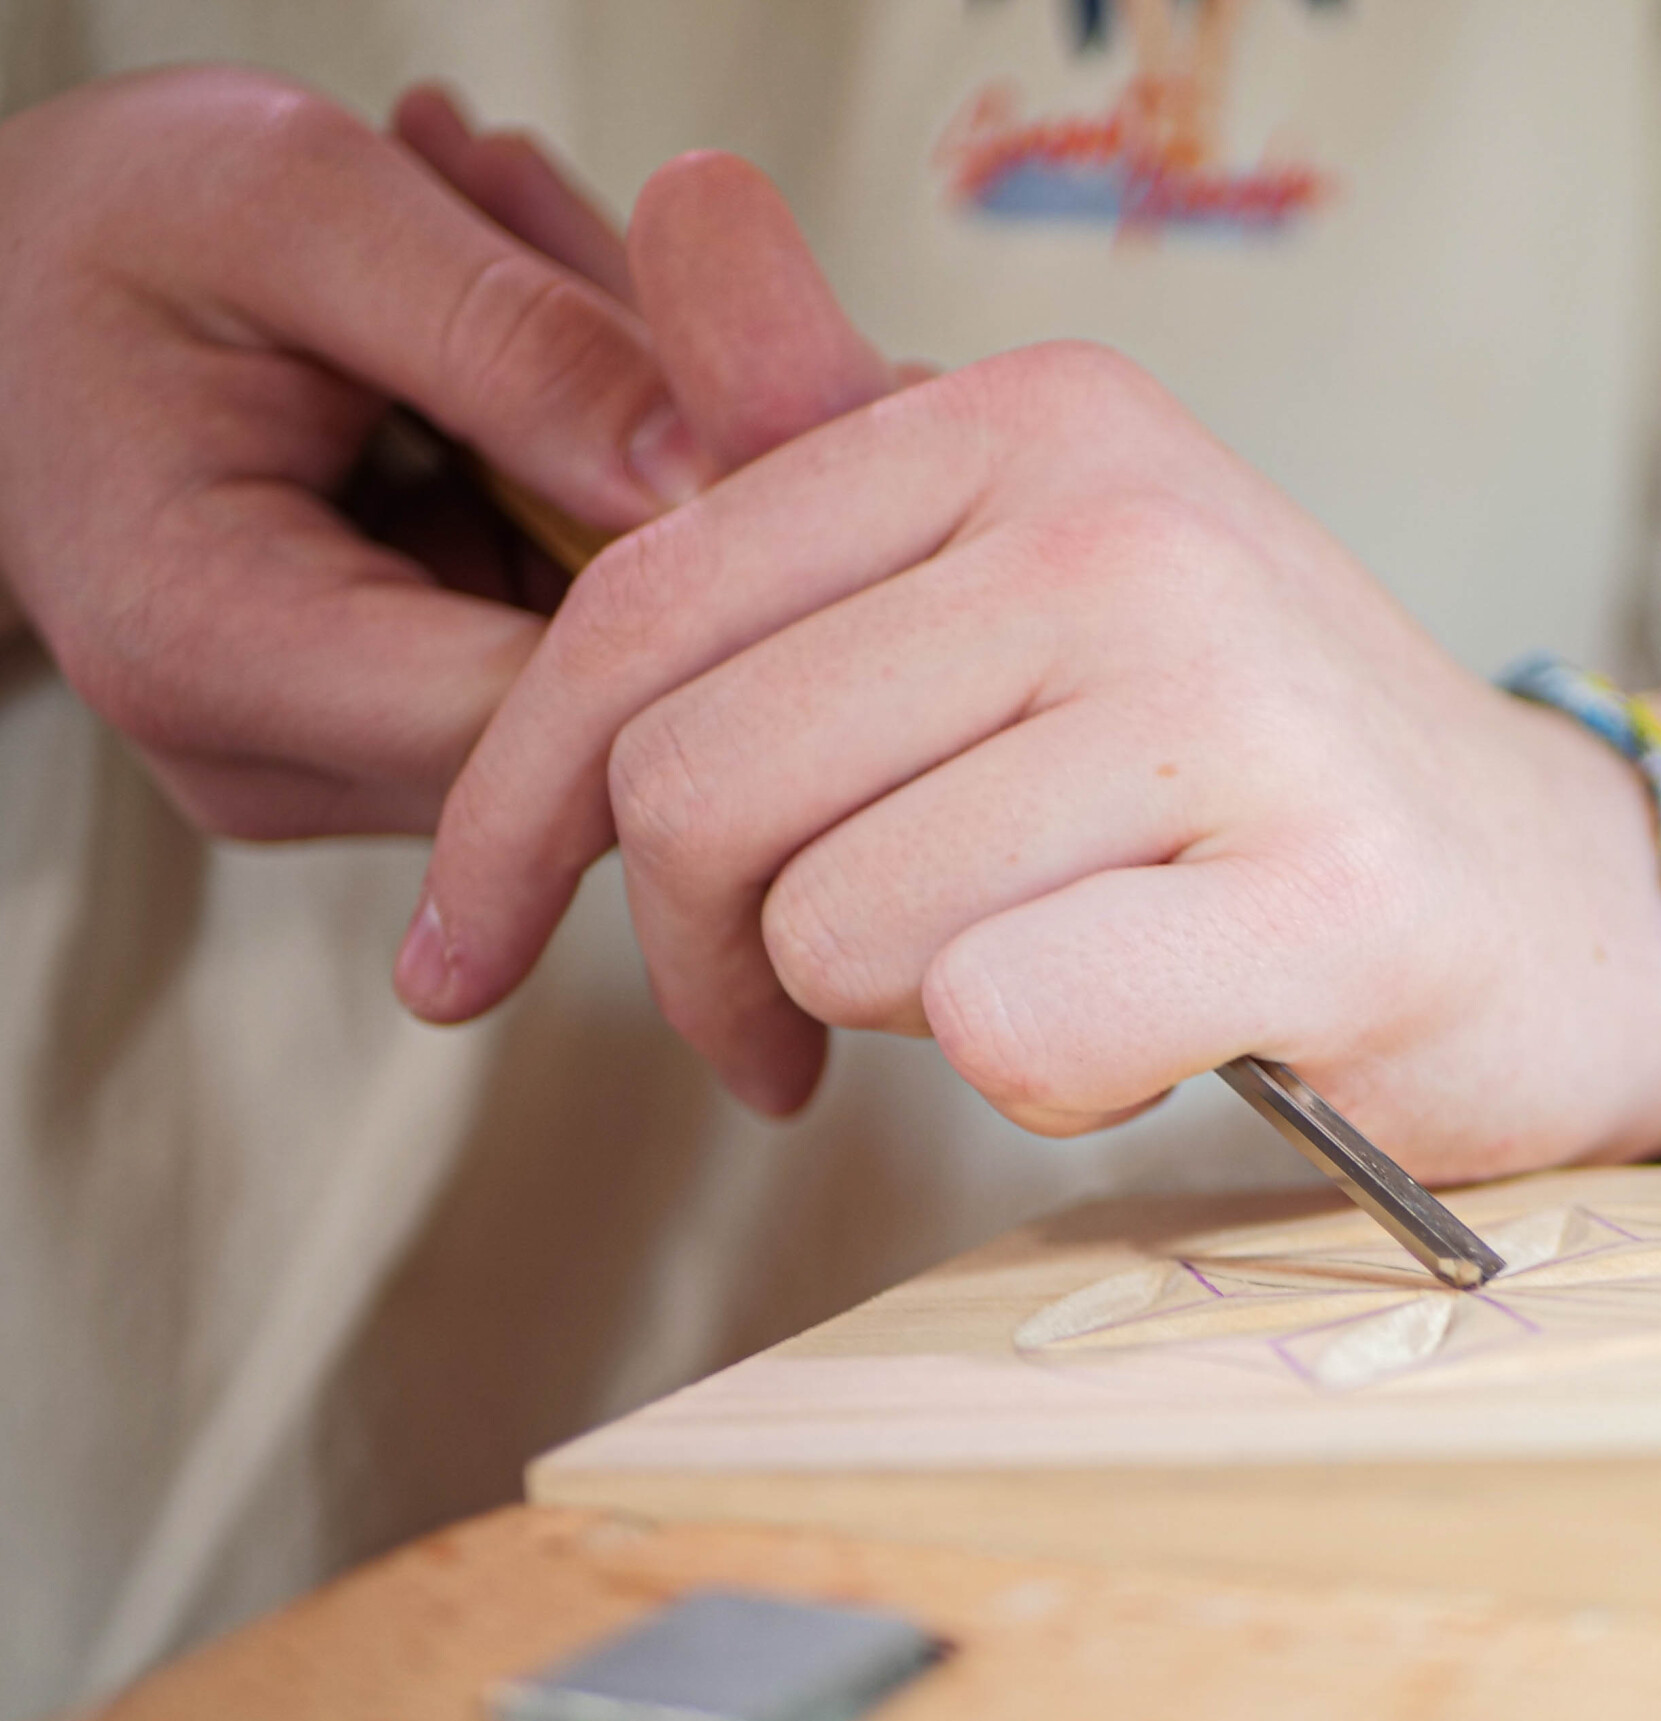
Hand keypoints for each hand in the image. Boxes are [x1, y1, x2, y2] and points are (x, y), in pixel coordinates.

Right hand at [0, 67, 699, 836]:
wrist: (2, 304)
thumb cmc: (106, 234)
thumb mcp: (292, 205)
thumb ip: (511, 336)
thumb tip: (723, 473)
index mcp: (206, 647)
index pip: (546, 710)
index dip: (709, 575)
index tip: (777, 389)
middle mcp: (277, 764)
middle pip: (600, 696)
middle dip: (676, 473)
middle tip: (634, 260)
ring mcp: (349, 771)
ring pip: (613, 663)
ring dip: (634, 456)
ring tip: (519, 251)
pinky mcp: (410, 737)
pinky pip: (575, 628)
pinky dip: (593, 478)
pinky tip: (527, 337)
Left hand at [406, 160, 1660, 1176]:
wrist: (1555, 899)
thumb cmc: (1254, 764)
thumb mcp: (1039, 561)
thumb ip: (832, 424)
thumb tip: (672, 199)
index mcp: (1034, 427)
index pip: (643, 610)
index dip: (510, 811)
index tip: (474, 951)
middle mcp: (1127, 530)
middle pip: (705, 787)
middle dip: (695, 959)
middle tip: (769, 1028)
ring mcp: (1236, 707)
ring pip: (839, 927)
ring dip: (873, 1019)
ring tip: (990, 998)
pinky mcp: (1328, 903)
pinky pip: (1006, 1022)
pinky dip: (1027, 1075)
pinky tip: (1112, 1044)